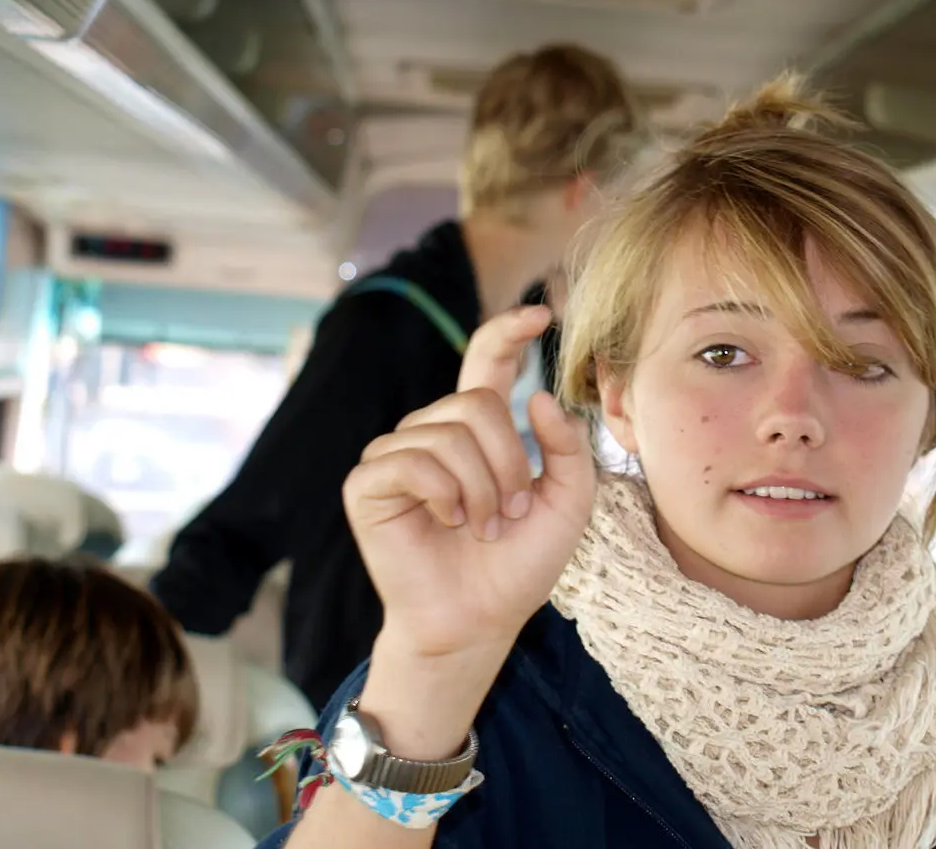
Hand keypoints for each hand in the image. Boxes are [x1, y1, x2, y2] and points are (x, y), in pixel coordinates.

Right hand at [344, 305, 596, 659]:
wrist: (479, 621)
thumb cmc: (518, 565)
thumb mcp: (567, 504)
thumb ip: (568, 449)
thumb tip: (538, 396)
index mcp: (476, 429)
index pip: (485, 361)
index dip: (507, 332)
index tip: (542, 313)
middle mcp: (431, 431)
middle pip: (476, 402)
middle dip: (508, 461)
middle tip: (510, 513)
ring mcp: (395, 454)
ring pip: (447, 433)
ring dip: (480, 488)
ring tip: (483, 527)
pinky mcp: (367, 484)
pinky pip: (409, 461)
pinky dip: (442, 494)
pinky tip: (448, 521)